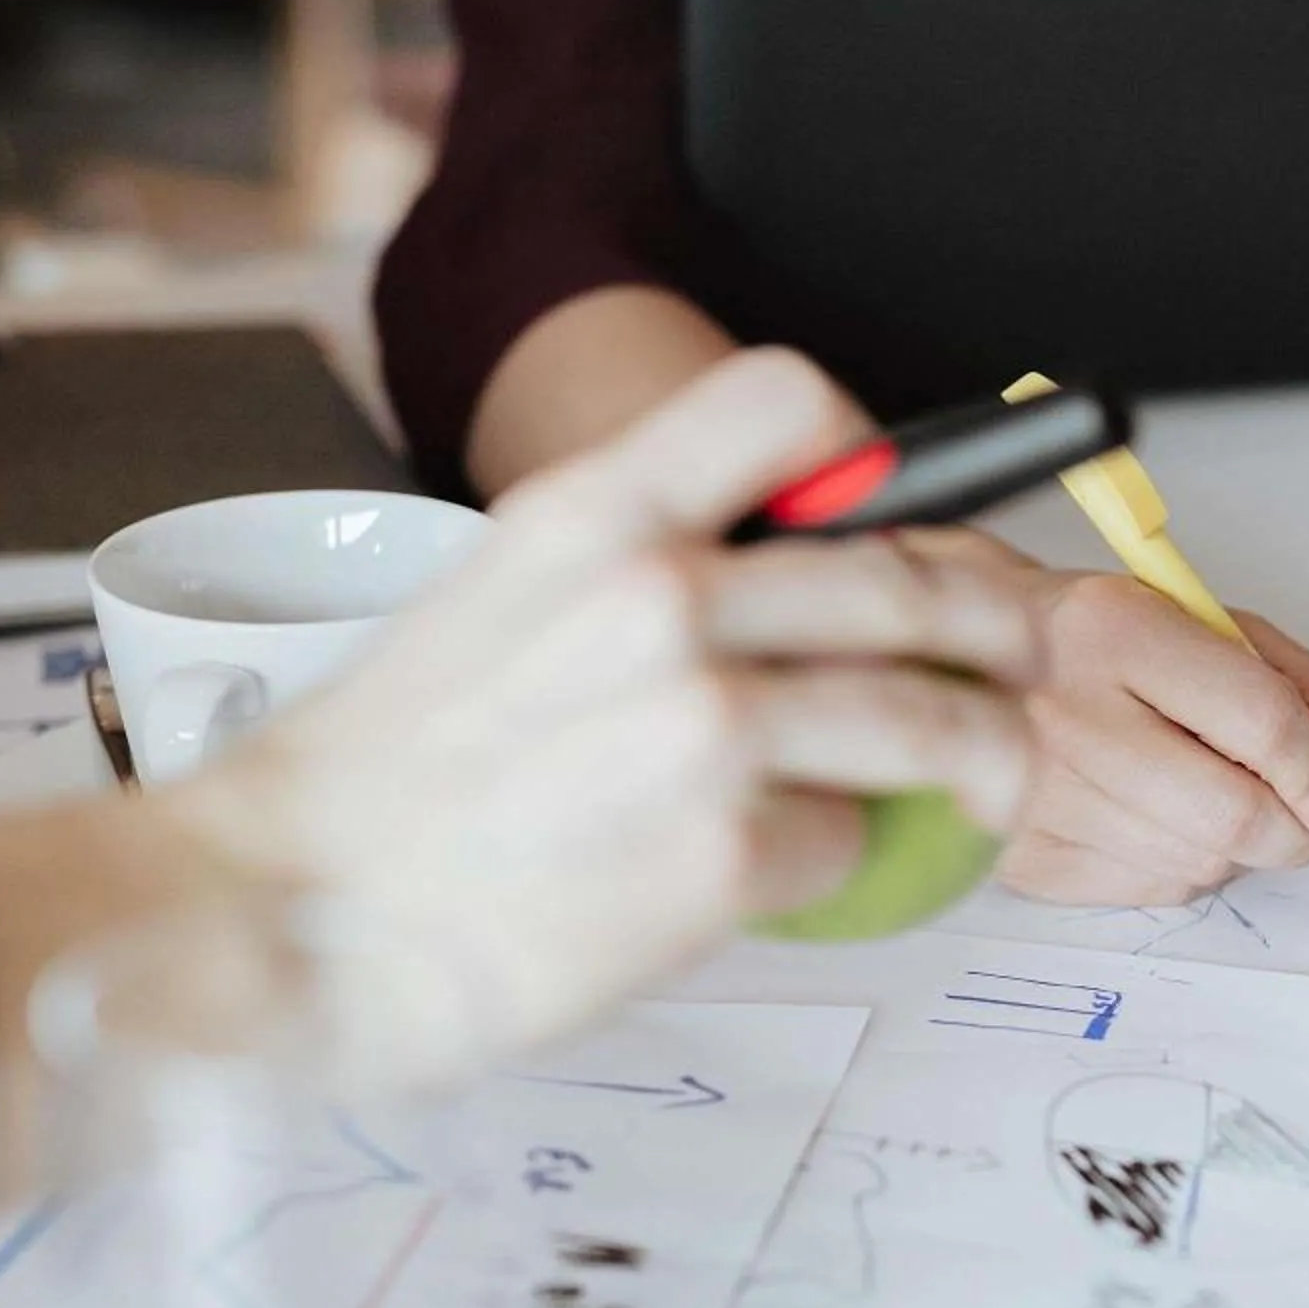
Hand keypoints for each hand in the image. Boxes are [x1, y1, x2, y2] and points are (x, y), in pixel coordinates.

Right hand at [172, 348, 1042, 1085]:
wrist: (285, 904)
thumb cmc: (381, 773)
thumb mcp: (499, 603)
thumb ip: (635, 574)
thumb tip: (776, 593)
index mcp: (599, 512)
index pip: (789, 403)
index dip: (873, 459)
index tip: (905, 514)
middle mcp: (666, 596)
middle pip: (909, 581)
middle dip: (996, 627)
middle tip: (1023, 660)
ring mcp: (704, 724)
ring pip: (926, 717)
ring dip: (985, 754)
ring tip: (993, 781)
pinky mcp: (723, 851)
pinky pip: (845, 841)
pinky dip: (834, 860)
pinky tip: (783, 871)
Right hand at [942, 555, 1308, 907]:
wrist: (972, 659)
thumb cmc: (1113, 642)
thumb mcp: (1221, 630)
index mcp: (1118, 629)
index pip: (1263, 725)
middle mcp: (1066, 713)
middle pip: (1236, 817)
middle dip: (1293, 828)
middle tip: (1294, 809)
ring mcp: (1031, 795)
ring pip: (1203, 865)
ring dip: (1234, 844)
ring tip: (1193, 784)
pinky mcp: (1021, 857)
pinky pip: (1153, 891)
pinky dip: (1181, 864)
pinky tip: (1149, 814)